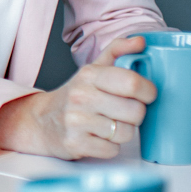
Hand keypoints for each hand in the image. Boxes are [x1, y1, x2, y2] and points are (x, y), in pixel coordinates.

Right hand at [0, 36, 154, 159]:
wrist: (41, 121)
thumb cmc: (75, 96)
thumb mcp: (93, 69)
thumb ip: (117, 51)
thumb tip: (141, 41)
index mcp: (90, 75)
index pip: (132, 82)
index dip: (148, 91)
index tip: (146, 94)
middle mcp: (81, 96)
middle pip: (135, 112)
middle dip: (136, 115)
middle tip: (126, 112)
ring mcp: (76, 121)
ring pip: (126, 133)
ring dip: (123, 132)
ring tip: (111, 125)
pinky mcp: (75, 144)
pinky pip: (112, 150)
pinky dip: (110, 147)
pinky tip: (100, 138)